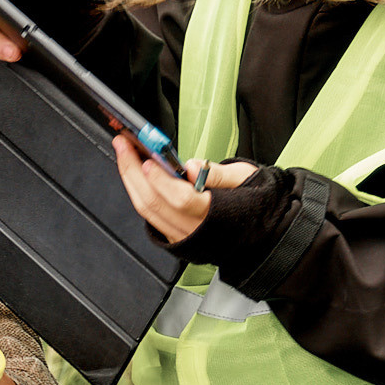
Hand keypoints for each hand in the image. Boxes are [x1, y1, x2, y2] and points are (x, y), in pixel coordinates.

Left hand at [113, 136, 256, 243]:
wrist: (261, 231)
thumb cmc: (256, 201)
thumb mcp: (246, 178)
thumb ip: (219, 174)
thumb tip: (194, 166)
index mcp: (217, 215)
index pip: (181, 200)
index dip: (161, 181)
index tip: (148, 161)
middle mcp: (196, 231)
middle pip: (154, 204)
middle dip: (133, 172)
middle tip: (124, 145)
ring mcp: (183, 237)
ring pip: (147, 211)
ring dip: (130, 181)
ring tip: (125, 155)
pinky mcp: (175, 238)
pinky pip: (150, 217)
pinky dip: (138, 194)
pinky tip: (134, 176)